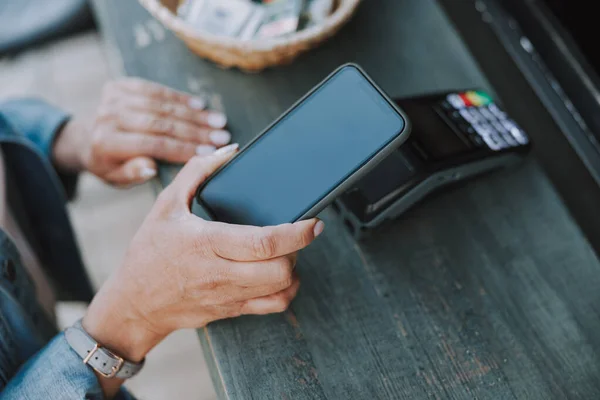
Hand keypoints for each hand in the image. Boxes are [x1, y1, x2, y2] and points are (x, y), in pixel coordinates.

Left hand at [52, 78, 231, 185]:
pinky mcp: (120, 86)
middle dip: (195, 130)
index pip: (152, 144)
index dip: (183, 148)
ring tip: (218, 121)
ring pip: (161, 105)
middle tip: (222, 136)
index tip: (209, 152)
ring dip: (193, 114)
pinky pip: (155, 89)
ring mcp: (113, 98)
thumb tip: (151, 167)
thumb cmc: (108, 164)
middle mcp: (108, 117)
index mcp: (106, 142)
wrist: (85, 139)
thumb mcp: (117, 178)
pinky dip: (179, 97)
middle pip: (160, 123)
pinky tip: (200, 104)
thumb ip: (133, 172)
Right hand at [82, 145, 324, 364]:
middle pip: (280, 268)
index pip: (264, 242)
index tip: (314, 223)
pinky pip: (274, 306)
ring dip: (294, 267)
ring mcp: (228, 295)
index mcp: (207, 243)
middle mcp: (221, 273)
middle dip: (298, 249)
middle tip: (297, 234)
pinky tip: (281, 275)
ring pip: (281, 288)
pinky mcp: (232, 310)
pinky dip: (287, 290)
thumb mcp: (165, 205)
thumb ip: (196, 172)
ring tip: (287, 251)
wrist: (135, 302)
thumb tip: (227, 153)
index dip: (297, 233)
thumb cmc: (150, 251)